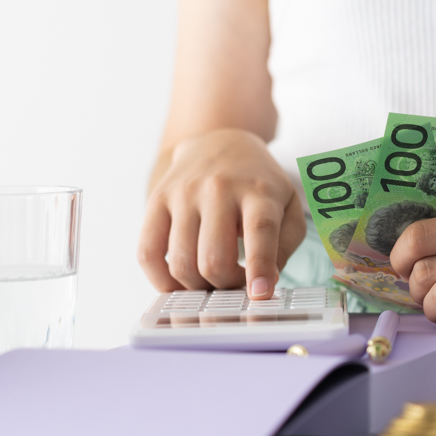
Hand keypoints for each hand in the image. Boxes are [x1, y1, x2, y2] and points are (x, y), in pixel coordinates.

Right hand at [138, 129, 306, 295]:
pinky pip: (147, 253)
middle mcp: (219, 189)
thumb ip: (285, 244)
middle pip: (214, 259)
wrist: (220, 141)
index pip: (259, 231)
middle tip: (237, 283)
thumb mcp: (288, 204)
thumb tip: (266, 280)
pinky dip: (161, 280)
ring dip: (198, 286)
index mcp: (258, 190)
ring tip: (213, 279)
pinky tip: (178, 283)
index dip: (259, 267)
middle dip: (227, 286)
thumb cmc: (258, 184)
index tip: (260, 294)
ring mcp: (183, 193)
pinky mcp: (157, 200)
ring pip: (181, 263)